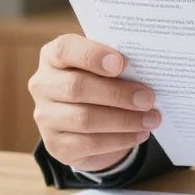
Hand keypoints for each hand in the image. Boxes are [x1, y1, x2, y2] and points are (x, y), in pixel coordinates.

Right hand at [28, 34, 159, 172]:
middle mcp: (43, 85)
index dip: (93, 55)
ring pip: (84, 119)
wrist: (88, 118)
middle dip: (117, 94)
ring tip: (151, 118)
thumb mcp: (105, 65)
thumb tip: (147, 70)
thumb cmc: (101, 79)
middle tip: (148, 98)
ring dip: (124, 120)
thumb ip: (117, 62)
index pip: (65, 50)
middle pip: (77, 88)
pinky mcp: (56, 145)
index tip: (121, 63)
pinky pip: (88, 144)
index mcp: (53, 56)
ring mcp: (46, 117)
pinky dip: (119, 140)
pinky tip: (139, 134)